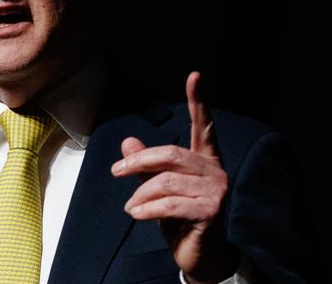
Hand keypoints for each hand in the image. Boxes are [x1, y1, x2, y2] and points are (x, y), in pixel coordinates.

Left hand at [111, 72, 238, 282]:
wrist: (200, 255)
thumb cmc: (180, 218)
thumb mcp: (158, 189)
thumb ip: (146, 166)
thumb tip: (128, 141)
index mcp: (205, 160)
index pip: (203, 126)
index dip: (198, 101)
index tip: (194, 75)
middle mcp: (214, 171)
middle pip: (171, 153)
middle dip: (138, 161)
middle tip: (116, 172)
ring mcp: (215, 191)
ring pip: (166, 182)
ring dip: (140, 194)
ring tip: (130, 206)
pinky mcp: (211, 211)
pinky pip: (169, 204)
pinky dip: (147, 208)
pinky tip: (136, 214)